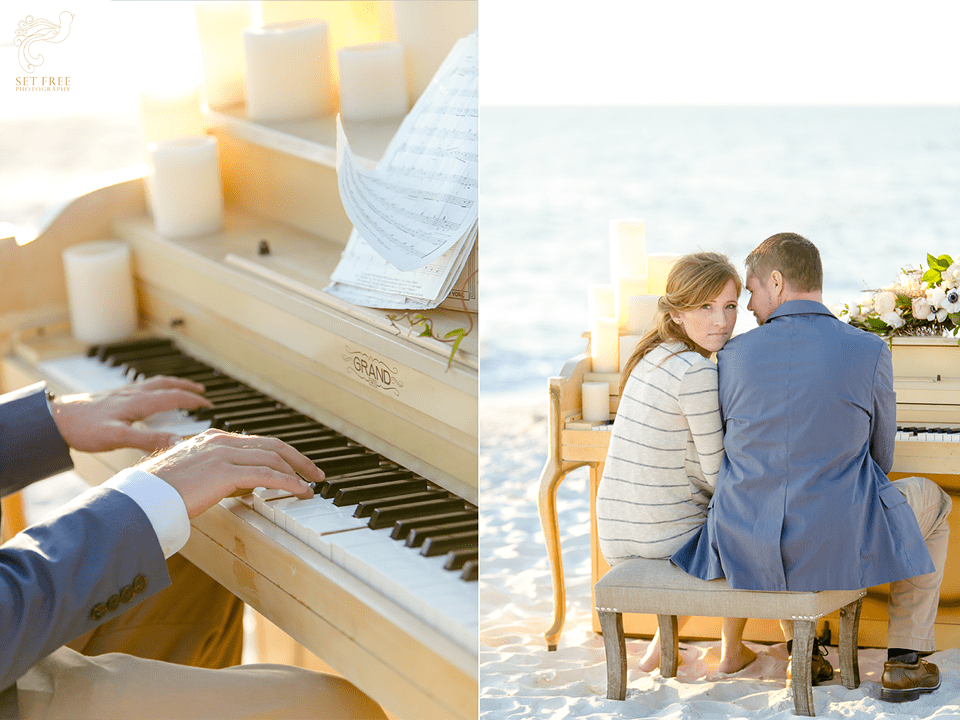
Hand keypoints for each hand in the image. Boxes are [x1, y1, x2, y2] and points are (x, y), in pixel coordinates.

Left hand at [50, 376, 211, 452]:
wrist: (55, 419)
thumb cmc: (84, 428)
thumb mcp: (118, 437)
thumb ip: (149, 439)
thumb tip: (178, 441)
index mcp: (138, 402)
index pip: (173, 397)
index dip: (193, 400)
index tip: (208, 404)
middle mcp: (132, 393)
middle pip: (166, 384)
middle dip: (186, 387)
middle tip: (202, 391)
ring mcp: (122, 393)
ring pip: (154, 383)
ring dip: (172, 384)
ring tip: (182, 388)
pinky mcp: (113, 396)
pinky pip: (141, 387)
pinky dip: (155, 388)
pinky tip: (149, 396)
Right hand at [137, 429, 319, 517]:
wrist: (140, 498)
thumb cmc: (160, 493)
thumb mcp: (195, 477)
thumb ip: (220, 475)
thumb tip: (247, 486)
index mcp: (213, 439)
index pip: (257, 442)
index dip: (282, 453)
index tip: (297, 465)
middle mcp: (220, 441)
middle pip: (272, 445)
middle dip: (298, 459)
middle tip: (315, 473)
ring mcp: (223, 454)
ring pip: (273, 458)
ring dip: (297, 472)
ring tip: (310, 486)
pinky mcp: (225, 472)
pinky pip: (267, 475)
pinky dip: (289, 482)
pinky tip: (300, 490)